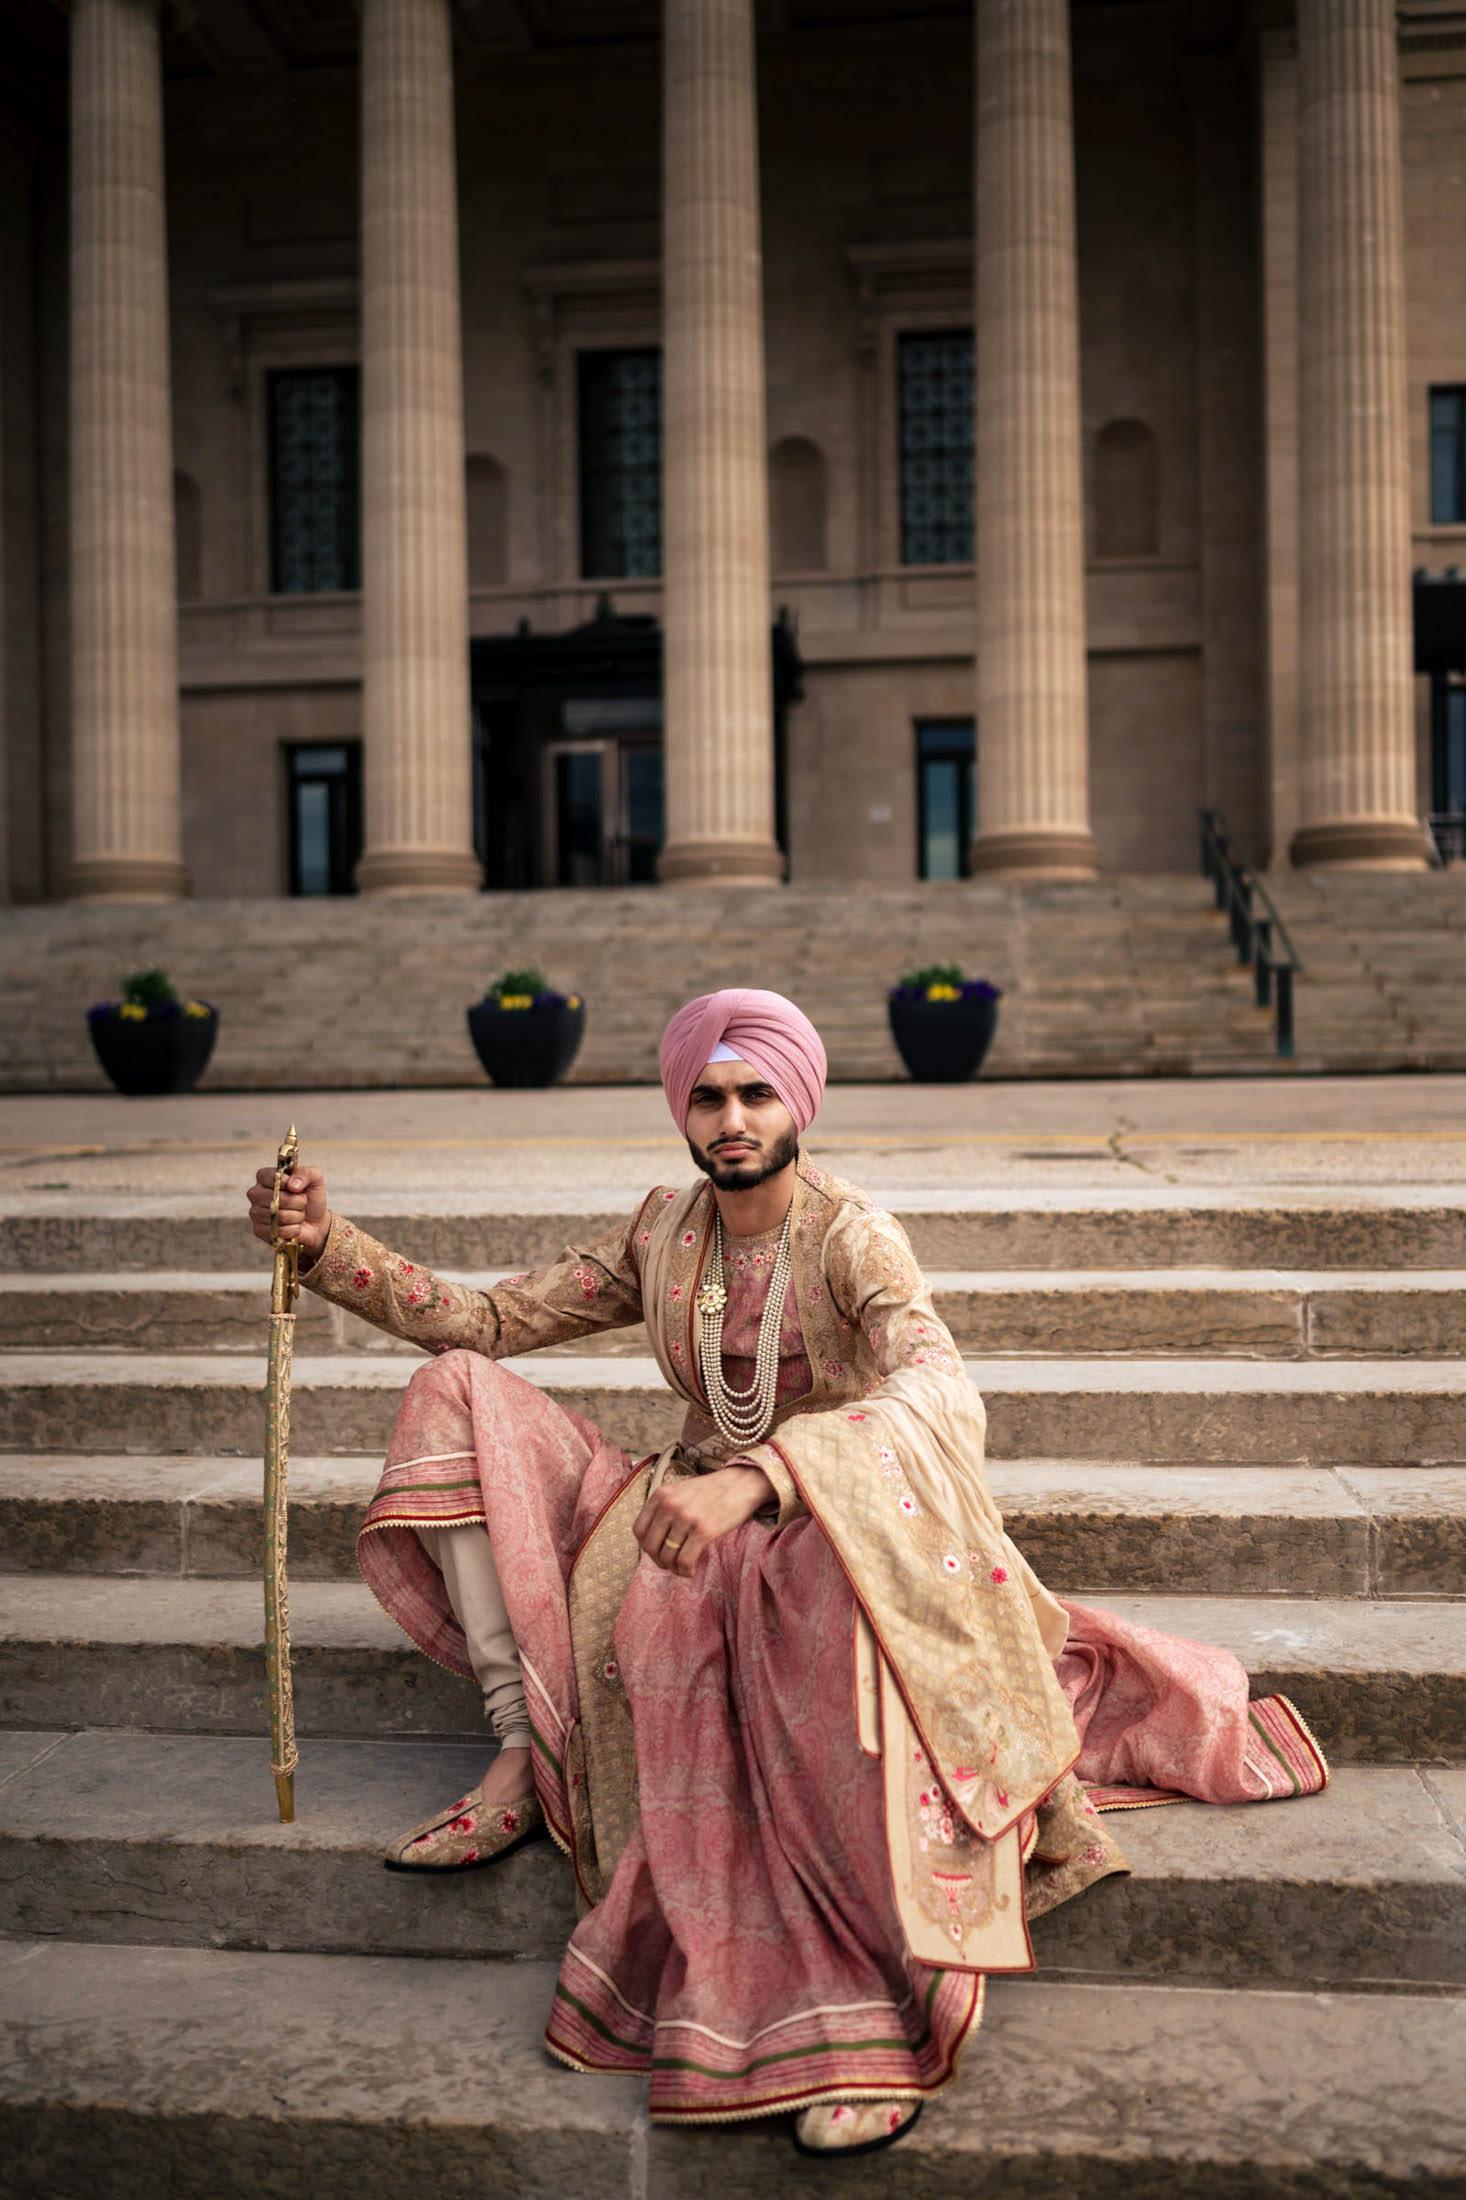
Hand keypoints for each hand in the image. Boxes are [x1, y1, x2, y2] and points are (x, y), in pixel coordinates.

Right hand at [247, 1163, 330, 1263]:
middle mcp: (256, 1193)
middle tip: (301, 1203)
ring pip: (279, 1216)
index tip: (297, 1188)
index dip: (289, 1184)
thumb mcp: (315, 1178)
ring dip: (297, 1217)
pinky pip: (279, 1231)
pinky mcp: (258, 1230)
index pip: (274, 1178)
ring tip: (298, 1214)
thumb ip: (305, 1174)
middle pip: (278, 1199)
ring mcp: (255, 1212)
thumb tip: (292, 1185)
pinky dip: (293, 1230)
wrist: (315, 1222)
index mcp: (264, 1176)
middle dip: (298, 1202)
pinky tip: (293, 1226)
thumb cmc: (311, 1197)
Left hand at [633, 1465, 776, 1578]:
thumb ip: (664, 1509)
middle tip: (670, 1564)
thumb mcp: (681, 1491)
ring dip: (674, 1568)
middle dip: (659, 1561)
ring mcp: (686, 1517)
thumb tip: (652, 1540)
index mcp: (661, 1494)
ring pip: (667, 1556)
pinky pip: (685, 1561)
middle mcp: (669, 1505)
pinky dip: (685, 1571)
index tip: (657, 1552)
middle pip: (650, 1546)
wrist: (741, 1484)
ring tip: (683, 1568)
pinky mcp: (703, 1530)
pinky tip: (691, 1571)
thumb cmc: (712, 1491)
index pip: (638, 1530)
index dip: (646, 1546)